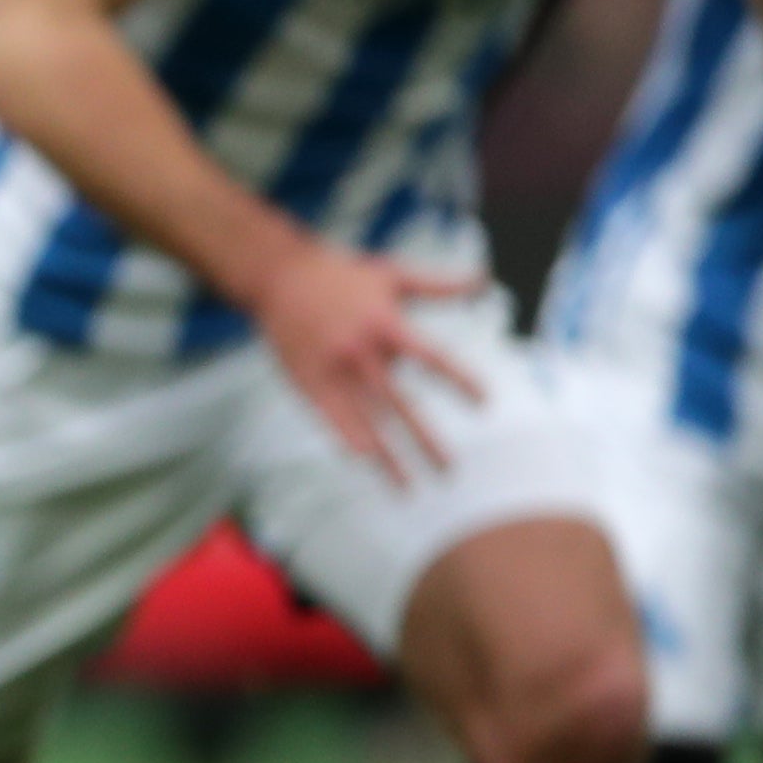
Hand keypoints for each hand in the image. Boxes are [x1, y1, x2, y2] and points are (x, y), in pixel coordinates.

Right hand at [246, 239, 488, 482]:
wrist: (278, 277)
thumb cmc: (341, 274)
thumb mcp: (391, 274)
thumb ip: (437, 285)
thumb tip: (484, 281)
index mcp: (385, 323)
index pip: (431, 358)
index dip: (459, 380)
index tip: (484, 403)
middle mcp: (360, 351)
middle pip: (399, 404)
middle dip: (425, 441)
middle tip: (449, 470)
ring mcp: (332, 370)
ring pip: (365, 421)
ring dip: (389, 457)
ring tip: (409, 487)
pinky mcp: (309, 381)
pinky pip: (331, 418)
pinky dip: (347, 441)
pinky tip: (364, 463)